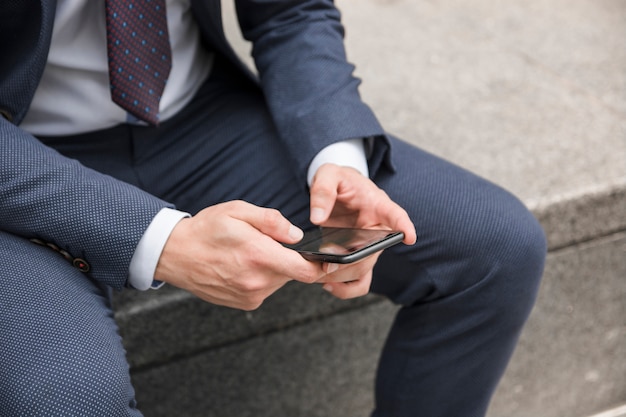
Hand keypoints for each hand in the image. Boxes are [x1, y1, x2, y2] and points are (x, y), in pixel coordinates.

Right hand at [154, 201, 324, 309]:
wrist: (175, 255)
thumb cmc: (206, 230)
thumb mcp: (238, 211)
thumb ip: (272, 221)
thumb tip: (296, 235)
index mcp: (259, 256)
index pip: (306, 270)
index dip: (322, 266)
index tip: (330, 260)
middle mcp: (257, 281)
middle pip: (292, 273)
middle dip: (287, 258)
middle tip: (264, 244)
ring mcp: (250, 295)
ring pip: (279, 281)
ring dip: (273, 268)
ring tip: (247, 254)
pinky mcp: (245, 303)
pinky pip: (265, 289)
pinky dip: (261, 278)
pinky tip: (241, 266)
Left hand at [309, 164, 416, 298]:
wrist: (337, 188)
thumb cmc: (339, 179)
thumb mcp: (329, 174)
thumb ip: (323, 191)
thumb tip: (317, 218)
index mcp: (378, 205)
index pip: (396, 214)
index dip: (404, 226)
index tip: (410, 237)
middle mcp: (378, 230)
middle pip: (372, 254)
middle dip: (348, 263)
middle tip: (324, 265)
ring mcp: (368, 247)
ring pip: (363, 271)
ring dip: (340, 277)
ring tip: (317, 273)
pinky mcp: (357, 257)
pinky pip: (358, 281)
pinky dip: (345, 288)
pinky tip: (326, 284)